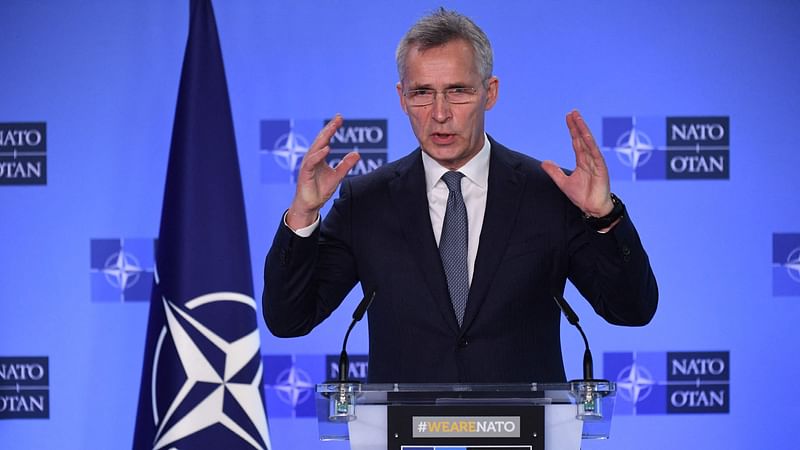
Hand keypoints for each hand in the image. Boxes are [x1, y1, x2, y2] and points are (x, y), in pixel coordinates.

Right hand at [286, 114, 359, 229]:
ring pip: (315, 148)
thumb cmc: (321, 190)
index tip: (340, 118)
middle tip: (338, 118)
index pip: (326, 139)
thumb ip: (346, 165)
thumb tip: (357, 154)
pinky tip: (327, 148)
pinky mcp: (305, 173)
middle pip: (321, 139)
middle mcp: (312, 158)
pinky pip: (311, 162)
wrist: (311, 205)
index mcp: (319, 156)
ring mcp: (308, 165)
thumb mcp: (338, 176)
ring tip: (332, 129)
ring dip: (324, 138)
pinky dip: (318, 155)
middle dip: (329, 128)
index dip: (332, 128)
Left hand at [542, 110, 613, 216]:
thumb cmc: (582, 196)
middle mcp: (589, 159)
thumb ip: (554, 172)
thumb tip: (544, 162)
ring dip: (583, 130)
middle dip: (577, 125)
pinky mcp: (601, 168)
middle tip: (573, 112)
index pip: (576, 142)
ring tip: (578, 118)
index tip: (568, 118)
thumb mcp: (563, 182)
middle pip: (582, 138)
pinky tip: (585, 135)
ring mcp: (596, 162)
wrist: (592, 208)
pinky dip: (590, 144)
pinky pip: (595, 153)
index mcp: (582, 161)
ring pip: (588, 143)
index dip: (572, 130)